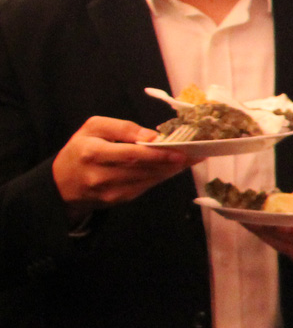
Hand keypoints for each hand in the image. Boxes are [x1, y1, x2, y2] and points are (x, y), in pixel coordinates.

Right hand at [50, 116, 190, 208]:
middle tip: (195, 153)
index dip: (157, 153)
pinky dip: (161, 176)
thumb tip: (151, 135)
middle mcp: (100, 174)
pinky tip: (174, 168)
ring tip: (190, 159)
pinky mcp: (118, 199)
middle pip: (144, 168)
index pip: (130, 154)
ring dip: (171, 169)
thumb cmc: (81, 149)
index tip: (180, 150)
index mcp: (92, 152)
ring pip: (148, 179)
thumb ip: (121, 128)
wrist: (62, 183)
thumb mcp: (93, 129)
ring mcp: (110, 191)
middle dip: (172, 161)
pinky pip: (145, 186)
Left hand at [237, 148, 292, 267]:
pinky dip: (270, 239)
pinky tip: (258, 229)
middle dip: (270, 226)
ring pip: (284, 245)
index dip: (286, 222)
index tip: (268, 212)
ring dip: (265, 233)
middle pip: (292, 237)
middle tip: (249, 213)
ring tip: (247, 220)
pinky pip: (284, 251)